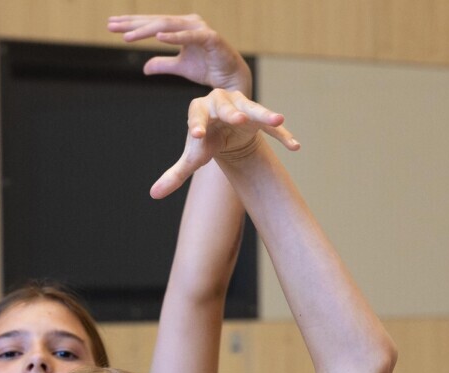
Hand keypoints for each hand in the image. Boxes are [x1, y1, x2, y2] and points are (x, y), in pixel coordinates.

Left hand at [108, 14, 250, 94]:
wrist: (231, 78)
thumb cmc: (208, 68)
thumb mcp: (180, 67)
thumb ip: (162, 64)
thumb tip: (144, 67)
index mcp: (181, 27)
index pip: (152, 24)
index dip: (132, 25)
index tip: (111, 26)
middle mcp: (189, 23)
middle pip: (157, 22)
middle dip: (133, 24)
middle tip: (111, 26)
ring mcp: (200, 29)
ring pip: (169, 26)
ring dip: (147, 31)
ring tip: (127, 37)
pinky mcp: (211, 38)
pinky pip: (190, 36)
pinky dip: (175, 37)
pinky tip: (158, 38)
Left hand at [151, 87, 297, 198]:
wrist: (227, 132)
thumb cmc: (206, 142)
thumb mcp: (192, 158)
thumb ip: (175, 175)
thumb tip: (154, 194)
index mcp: (200, 110)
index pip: (196, 115)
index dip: (197, 124)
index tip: (198, 134)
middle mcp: (221, 103)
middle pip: (226, 106)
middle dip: (232, 112)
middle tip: (239, 118)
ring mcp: (243, 107)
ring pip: (254, 108)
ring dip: (265, 114)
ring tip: (278, 118)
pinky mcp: (260, 118)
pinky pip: (272, 127)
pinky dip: (283, 135)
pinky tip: (295, 146)